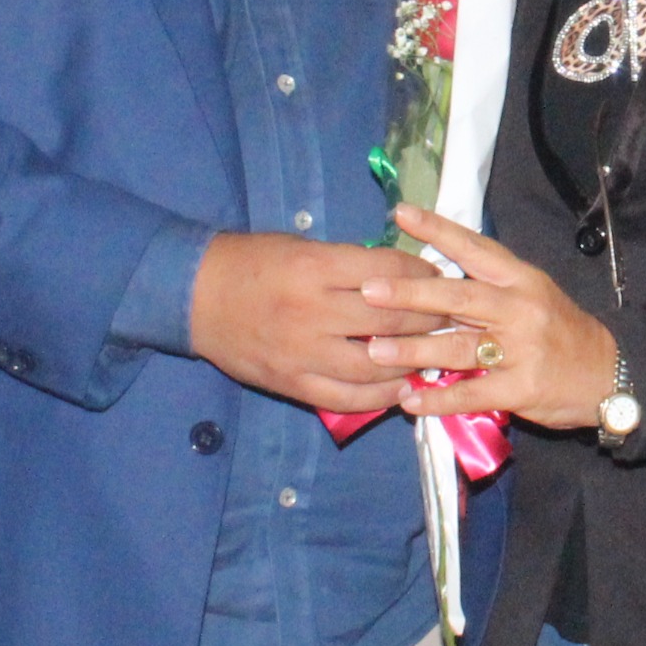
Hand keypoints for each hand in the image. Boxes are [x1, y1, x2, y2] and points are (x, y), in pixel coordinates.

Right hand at [192, 232, 447, 411]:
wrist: (195, 296)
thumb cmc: (253, 262)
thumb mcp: (302, 247)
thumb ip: (349, 263)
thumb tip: (403, 276)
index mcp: (316, 268)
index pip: (388, 273)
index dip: (422, 275)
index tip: (439, 278)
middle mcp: (313, 312)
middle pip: (391, 320)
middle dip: (429, 318)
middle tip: (450, 317)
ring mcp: (303, 353)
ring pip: (376, 365)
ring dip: (413, 361)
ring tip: (432, 355)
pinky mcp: (292, 384)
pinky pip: (347, 398)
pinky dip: (380, 397)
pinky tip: (401, 389)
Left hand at [365, 206, 622, 429]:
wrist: (610, 375)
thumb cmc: (562, 332)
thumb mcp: (533, 296)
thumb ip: (488, 289)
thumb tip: (429, 280)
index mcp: (521, 280)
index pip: (476, 249)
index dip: (439, 230)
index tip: (402, 213)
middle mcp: (520, 309)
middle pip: (459, 298)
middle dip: (411, 294)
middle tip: (370, 290)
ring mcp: (521, 350)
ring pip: (458, 347)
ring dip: (413, 349)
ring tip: (375, 350)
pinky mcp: (522, 389)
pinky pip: (471, 394)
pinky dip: (438, 398)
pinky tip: (409, 400)